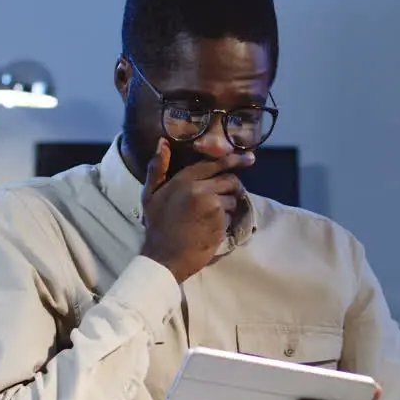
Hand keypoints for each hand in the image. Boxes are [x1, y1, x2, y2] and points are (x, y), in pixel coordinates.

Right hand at [140, 138, 253, 282]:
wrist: (165, 257)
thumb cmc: (157, 227)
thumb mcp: (150, 195)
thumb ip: (157, 168)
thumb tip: (162, 142)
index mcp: (183, 179)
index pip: (214, 164)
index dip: (233, 160)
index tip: (249, 159)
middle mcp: (199, 188)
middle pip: (230, 179)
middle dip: (231, 188)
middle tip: (225, 198)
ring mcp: (211, 204)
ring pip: (232, 198)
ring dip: (227, 207)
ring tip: (210, 218)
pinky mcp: (220, 221)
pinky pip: (231, 215)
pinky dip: (225, 221)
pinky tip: (211, 228)